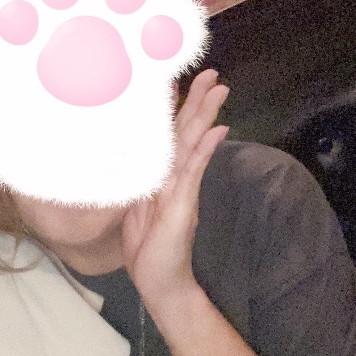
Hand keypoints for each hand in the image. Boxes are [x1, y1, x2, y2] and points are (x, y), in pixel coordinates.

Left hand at [122, 69, 228, 304]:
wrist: (160, 283)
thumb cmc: (148, 249)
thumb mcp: (136, 209)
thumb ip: (141, 185)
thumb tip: (136, 164)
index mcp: (163, 178)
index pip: (170, 136)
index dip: (173, 109)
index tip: (176, 81)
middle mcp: (175, 179)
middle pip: (187, 132)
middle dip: (197, 101)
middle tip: (210, 73)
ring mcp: (181, 190)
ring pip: (193, 145)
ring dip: (205, 116)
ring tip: (219, 89)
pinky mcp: (183, 205)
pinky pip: (194, 172)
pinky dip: (204, 150)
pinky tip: (216, 131)